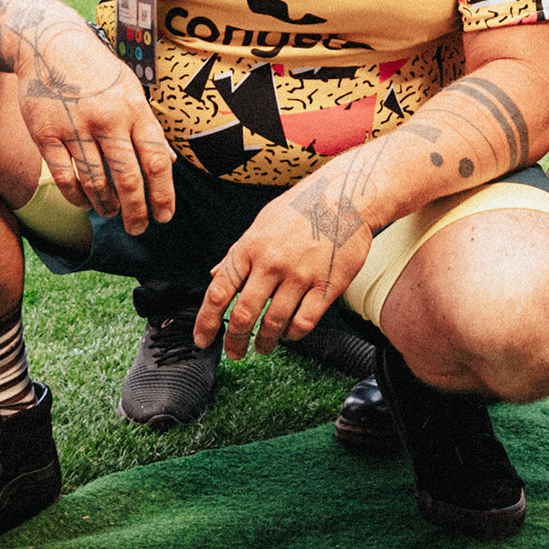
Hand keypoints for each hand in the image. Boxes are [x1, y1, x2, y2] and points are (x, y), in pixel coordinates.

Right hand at [15, 18, 176, 233]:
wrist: (48, 44)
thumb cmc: (96, 71)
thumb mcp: (131, 89)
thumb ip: (148, 126)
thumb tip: (168, 161)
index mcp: (134, 109)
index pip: (156, 160)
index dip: (163, 193)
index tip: (165, 215)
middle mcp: (108, 120)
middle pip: (128, 178)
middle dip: (137, 210)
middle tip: (139, 227)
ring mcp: (75, 128)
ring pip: (95, 182)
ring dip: (106, 206)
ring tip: (112, 213)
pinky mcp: (45, 134)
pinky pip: (64, 176)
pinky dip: (77, 196)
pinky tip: (84, 202)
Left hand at [196, 167, 376, 357]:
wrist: (347, 195)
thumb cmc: (302, 208)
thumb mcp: (262, 224)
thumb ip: (239, 253)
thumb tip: (215, 276)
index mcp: (250, 247)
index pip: (219, 292)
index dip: (206, 321)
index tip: (202, 340)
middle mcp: (272, 262)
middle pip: (244, 315)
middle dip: (234, 342)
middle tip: (234, 353)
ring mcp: (300, 275)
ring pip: (273, 324)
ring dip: (264, 342)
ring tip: (263, 346)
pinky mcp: (327, 285)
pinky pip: (304, 322)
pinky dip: (293, 335)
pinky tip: (290, 333)